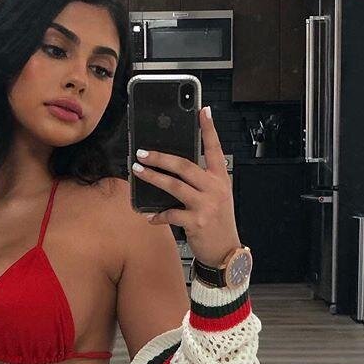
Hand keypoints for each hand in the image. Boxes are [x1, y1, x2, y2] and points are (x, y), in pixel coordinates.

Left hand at [131, 105, 240, 267]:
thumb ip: (201, 183)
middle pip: (185, 165)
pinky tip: (149, 216)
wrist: (226, 252)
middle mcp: (215, 188)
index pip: (215, 149)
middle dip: (161, 157)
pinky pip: (171, 214)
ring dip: (153, 178)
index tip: (203, 111)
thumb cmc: (217, 222)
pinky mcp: (196, 222)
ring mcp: (206, 205)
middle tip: (142, 152)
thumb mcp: (216, 198)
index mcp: (220, 179)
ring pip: (174, 186)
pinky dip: (158, 215)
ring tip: (138, 172)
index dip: (209, 129)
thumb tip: (173, 170)